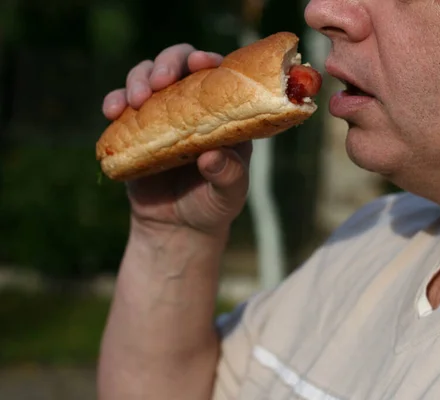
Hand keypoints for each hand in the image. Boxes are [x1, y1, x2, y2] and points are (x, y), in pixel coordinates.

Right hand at [102, 44, 251, 236]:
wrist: (179, 228)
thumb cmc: (214, 205)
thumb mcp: (229, 194)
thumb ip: (228, 175)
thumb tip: (211, 156)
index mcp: (222, 112)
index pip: (217, 74)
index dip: (207, 61)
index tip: (199, 64)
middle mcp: (190, 104)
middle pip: (178, 64)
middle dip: (167, 64)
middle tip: (160, 81)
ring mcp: (160, 113)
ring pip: (145, 77)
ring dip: (137, 79)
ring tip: (135, 101)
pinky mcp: (133, 128)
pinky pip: (120, 106)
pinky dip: (113, 102)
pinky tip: (112, 112)